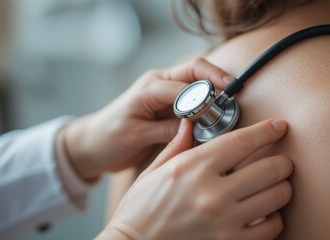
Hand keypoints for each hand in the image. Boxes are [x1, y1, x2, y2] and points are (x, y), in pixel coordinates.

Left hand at [59, 58, 233, 180]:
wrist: (94, 143)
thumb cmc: (109, 138)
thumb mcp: (136, 136)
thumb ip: (167, 130)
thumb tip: (196, 125)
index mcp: (149, 88)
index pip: (185, 85)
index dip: (204, 96)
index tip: (218, 109)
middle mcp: (159, 83)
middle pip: (194, 70)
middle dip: (216, 77)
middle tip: (236, 89)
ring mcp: (164, 92)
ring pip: (196, 80)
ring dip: (214, 86)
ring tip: (231, 98)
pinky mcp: (168, 103)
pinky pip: (193, 95)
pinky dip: (207, 99)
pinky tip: (217, 109)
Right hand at [99, 119, 292, 239]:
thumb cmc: (140, 210)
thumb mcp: (153, 171)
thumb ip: (178, 145)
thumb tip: (190, 123)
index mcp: (193, 168)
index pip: (242, 142)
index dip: (267, 131)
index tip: (279, 126)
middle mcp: (212, 193)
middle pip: (270, 168)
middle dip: (282, 162)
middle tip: (281, 162)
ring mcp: (224, 222)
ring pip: (277, 197)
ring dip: (281, 188)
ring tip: (274, 186)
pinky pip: (271, 228)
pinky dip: (273, 218)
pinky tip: (263, 213)